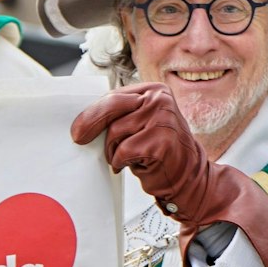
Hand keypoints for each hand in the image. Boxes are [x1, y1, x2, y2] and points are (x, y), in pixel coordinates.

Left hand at [70, 82, 212, 217]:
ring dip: (112, 150)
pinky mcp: (161, 140)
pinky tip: (132, 165)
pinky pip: (124, 150)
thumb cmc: (160, 151)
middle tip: (78, 137)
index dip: (93, 111)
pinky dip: (121, 161)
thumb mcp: (141, 124)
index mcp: (154, 91)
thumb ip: (121, 115)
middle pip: (112, 106)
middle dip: (90, 122)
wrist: (189, 176)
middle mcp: (160, 100)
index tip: (78, 126)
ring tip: (123, 158)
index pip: (115, 95)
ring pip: (115, 131)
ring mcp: (163, 118)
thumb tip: (85, 120)